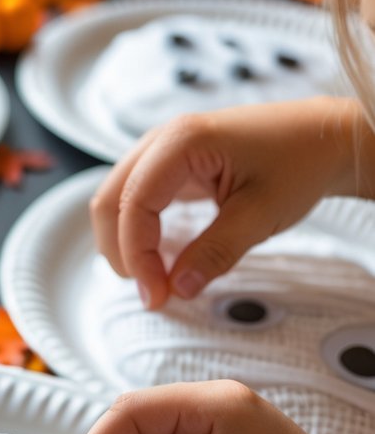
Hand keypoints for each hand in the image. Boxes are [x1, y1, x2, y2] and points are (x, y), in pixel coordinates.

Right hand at [90, 99, 355, 309]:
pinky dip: (140, 230)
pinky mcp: (171, 164)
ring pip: (117, 199)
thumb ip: (214, 253)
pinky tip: (161, 257)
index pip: (134, 204)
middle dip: (121, 251)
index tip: (156, 295)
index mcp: (181, 141)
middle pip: (110, 200)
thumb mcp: (260, 214)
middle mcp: (163, 139)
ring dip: (126, 242)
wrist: (323, 139)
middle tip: (151, 292)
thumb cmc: (299, 163)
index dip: (137, 256)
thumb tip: (176, 288)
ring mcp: (163, 149)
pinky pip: (137, 198)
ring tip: (154, 278)